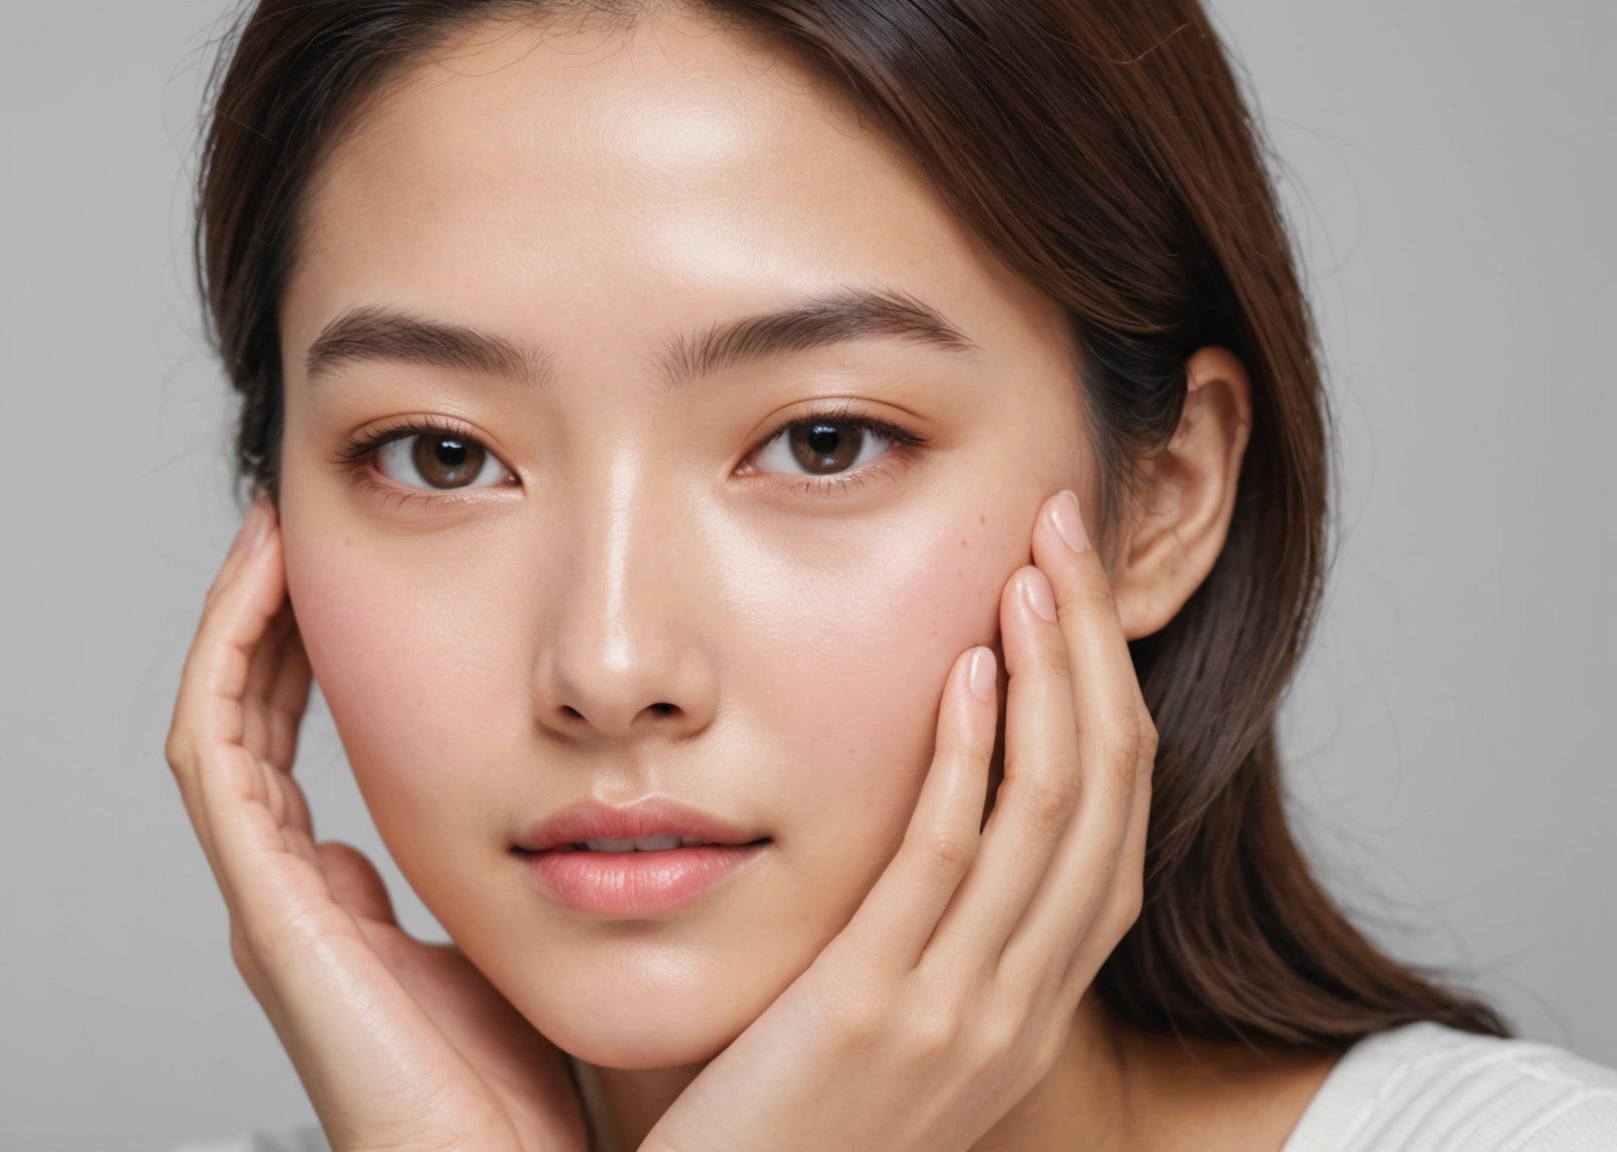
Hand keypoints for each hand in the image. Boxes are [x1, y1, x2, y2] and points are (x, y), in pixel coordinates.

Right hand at [163, 495, 587, 1151]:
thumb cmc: (527, 1107)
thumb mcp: (523, 954)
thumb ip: (511, 890)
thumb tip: (548, 822)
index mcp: (345, 909)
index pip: (303, 753)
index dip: (318, 660)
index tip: (364, 578)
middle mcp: (295, 900)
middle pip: (257, 725)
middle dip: (276, 622)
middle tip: (308, 527)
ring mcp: (275, 905)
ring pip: (225, 723)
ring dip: (244, 620)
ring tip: (279, 527)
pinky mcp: (272, 913)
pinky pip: (218, 754)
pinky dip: (229, 656)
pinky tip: (268, 574)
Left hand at [639, 490, 1155, 1151]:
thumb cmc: (783, 1121)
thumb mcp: (887, 1023)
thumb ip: (923, 931)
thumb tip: (924, 811)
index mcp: (1032, 1003)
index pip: (1114, 826)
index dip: (1109, 695)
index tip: (1072, 589)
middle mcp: (1022, 1007)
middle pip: (1106, 798)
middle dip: (1094, 653)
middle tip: (1064, 535)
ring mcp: (961, 1015)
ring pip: (1050, 816)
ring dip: (1049, 677)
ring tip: (1032, 569)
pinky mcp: (875, 1012)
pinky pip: (948, 864)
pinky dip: (971, 759)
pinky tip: (966, 672)